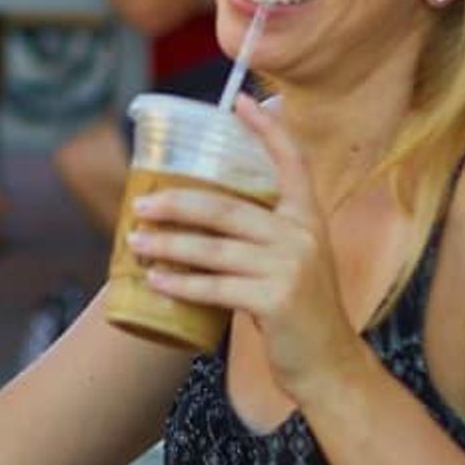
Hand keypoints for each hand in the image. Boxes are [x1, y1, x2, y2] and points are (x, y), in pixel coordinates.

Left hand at [126, 98, 368, 403]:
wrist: (329, 364)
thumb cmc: (299, 312)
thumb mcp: (290, 262)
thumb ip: (259, 236)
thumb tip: (197, 215)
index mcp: (308, 219)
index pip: (292, 162)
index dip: (267, 129)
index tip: (241, 100)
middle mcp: (302, 236)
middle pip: (227, 208)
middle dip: (177, 203)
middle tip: (141, 204)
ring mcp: (291, 267)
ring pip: (213, 248)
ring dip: (167, 244)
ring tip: (135, 242)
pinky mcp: (277, 299)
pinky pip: (215, 287)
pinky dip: (181, 283)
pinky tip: (156, 280)